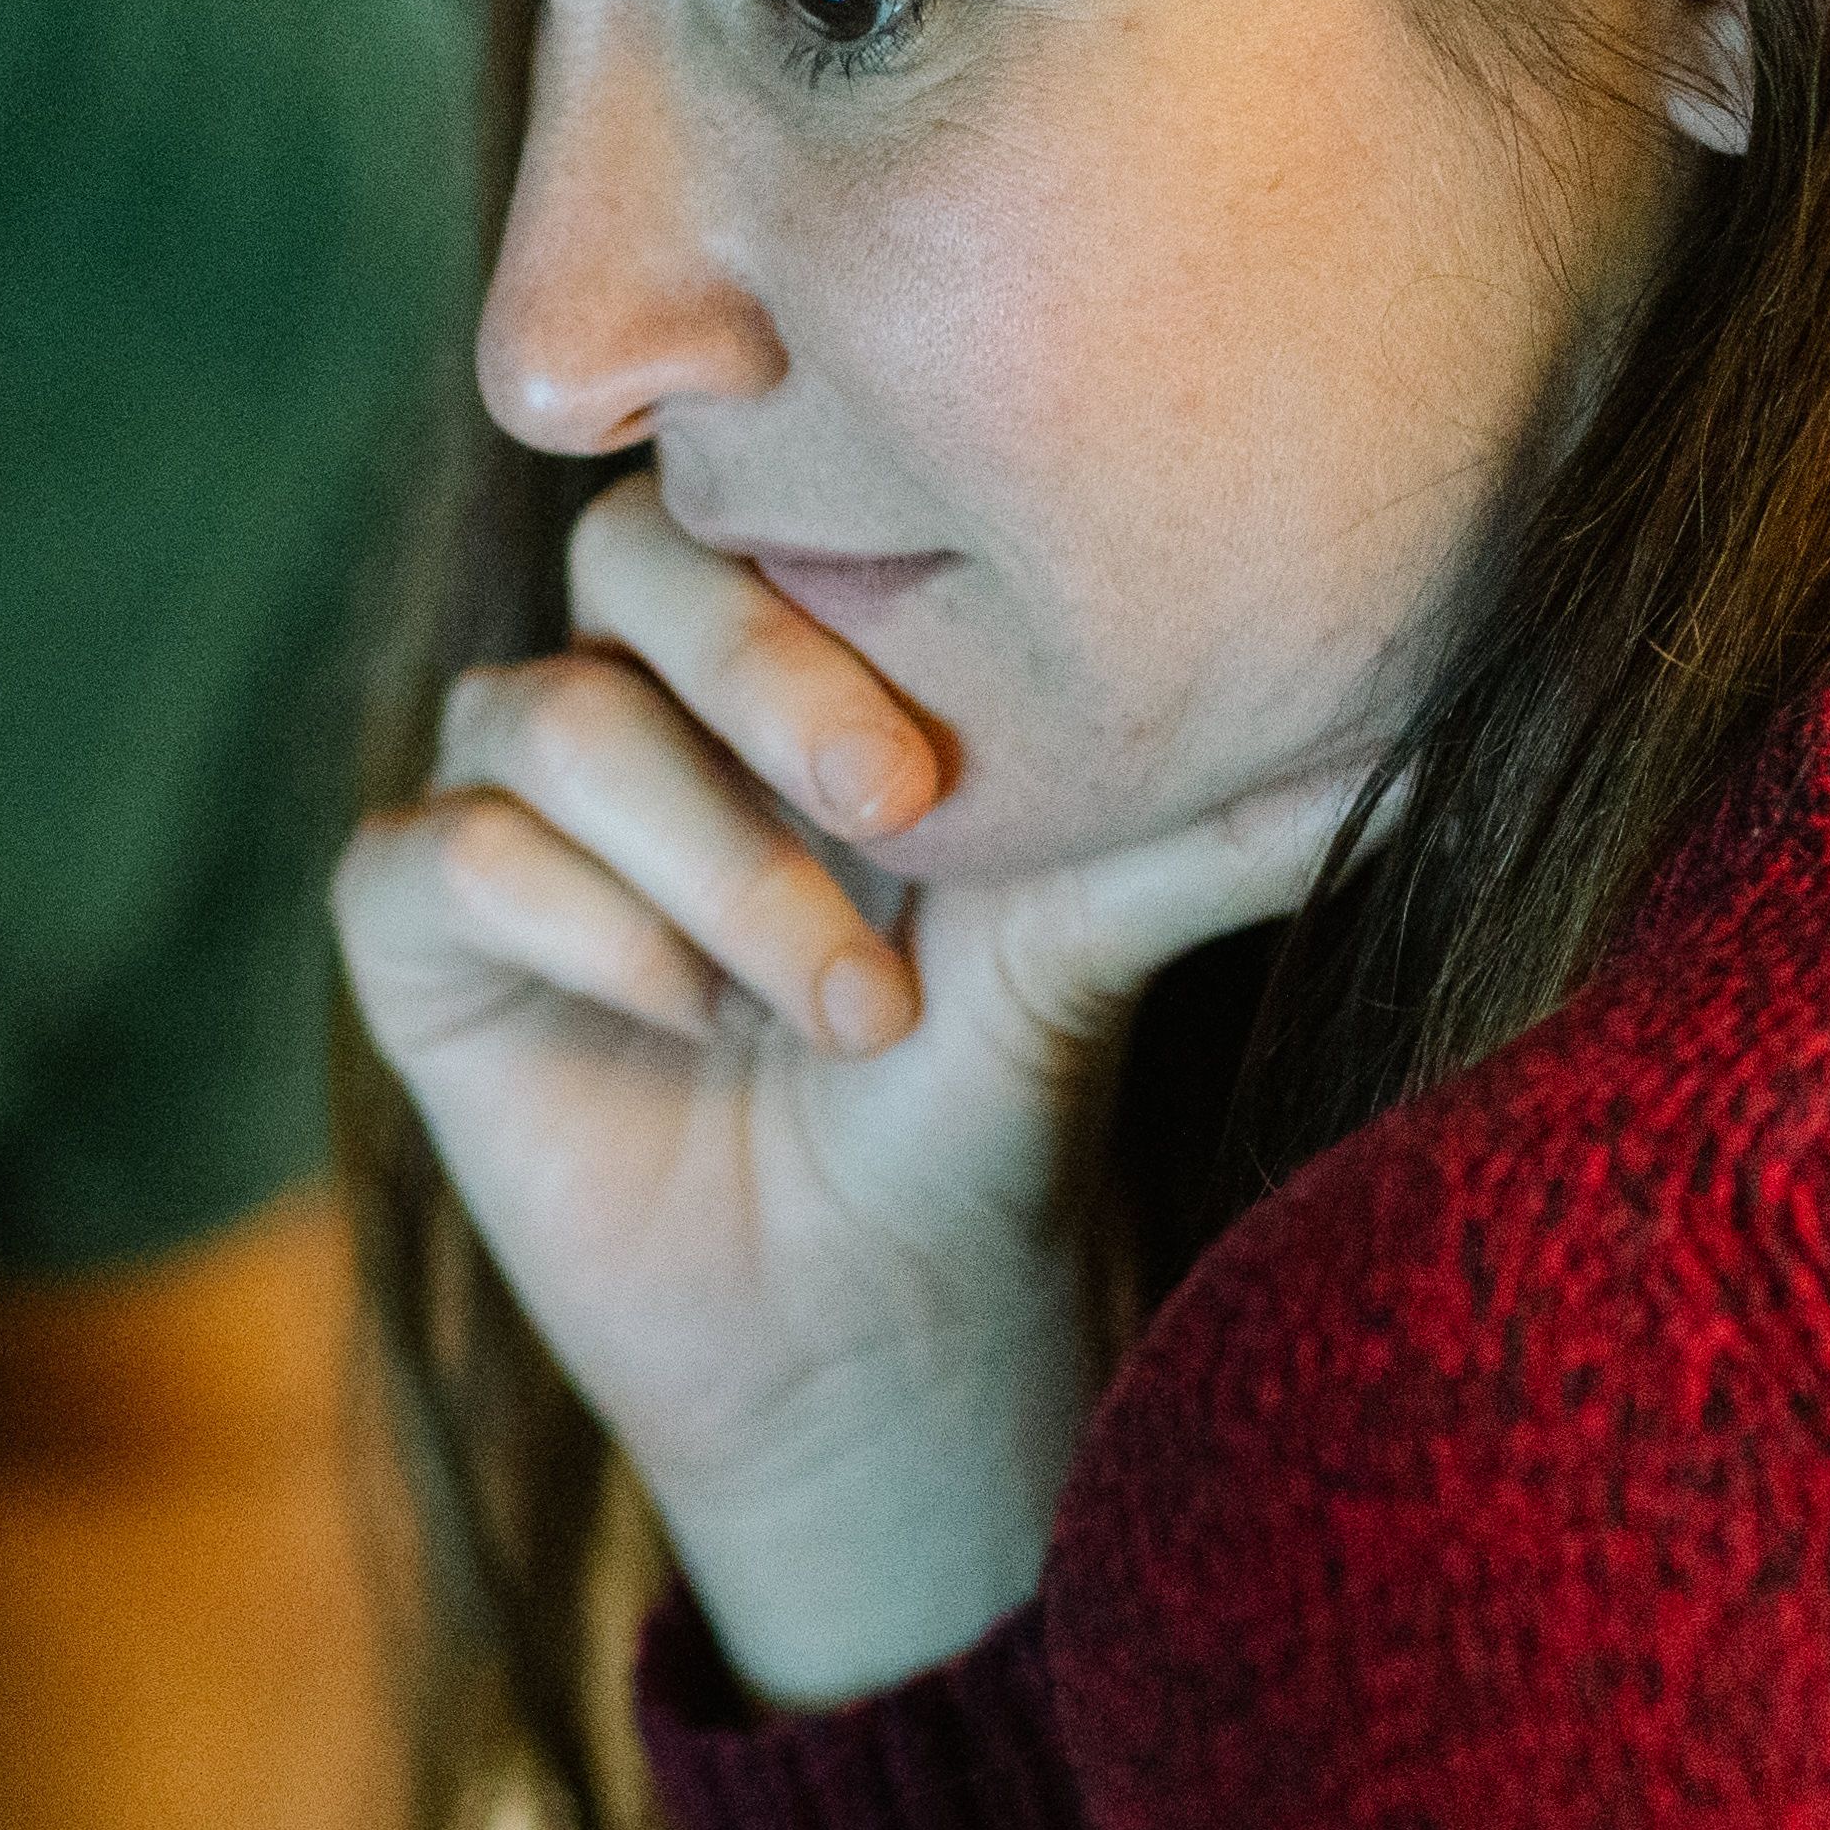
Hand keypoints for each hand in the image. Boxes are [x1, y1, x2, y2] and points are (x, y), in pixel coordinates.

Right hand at [339, 474, 1364, 1703]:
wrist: (870, 1332)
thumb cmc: (980, 1105)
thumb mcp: (1088, 935)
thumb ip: (1209, 820)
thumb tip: (1414, 726)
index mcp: (773, 650)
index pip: (745, 497)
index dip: (824, 596)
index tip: (942, 770)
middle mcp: (626, 696)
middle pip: (620, 559)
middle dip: (760, 685)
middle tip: (894, 817)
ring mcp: (506, 806)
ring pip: (533, 717)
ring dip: (704, 861)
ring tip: (835, 1009)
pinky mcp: (416, 934)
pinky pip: (432, 856)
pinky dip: (573, 926)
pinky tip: (690, 1024)